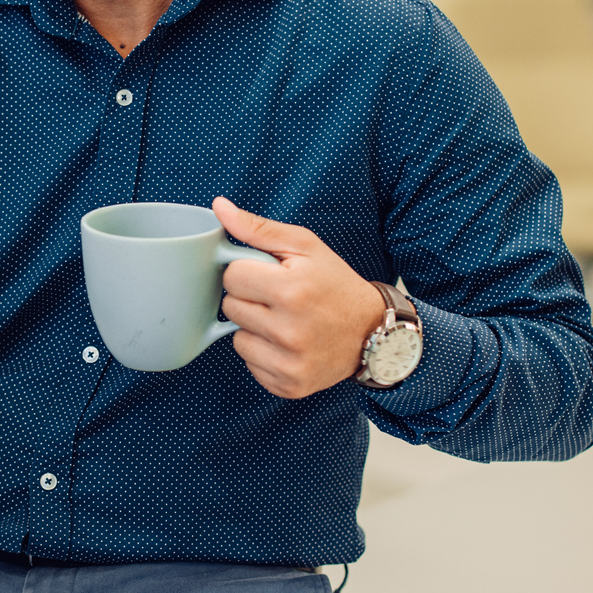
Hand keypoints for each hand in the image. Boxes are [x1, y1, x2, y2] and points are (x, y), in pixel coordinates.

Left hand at [212, 196, 389, 399]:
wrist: (374, 332)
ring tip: (285, 322)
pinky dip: (264, 354)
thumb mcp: (305, 247)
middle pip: (231, 308)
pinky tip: (288, 345)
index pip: (231, 277)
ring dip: (255, 329)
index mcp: (291, 290)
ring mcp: (289, 362)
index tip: (270, 276)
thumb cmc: (336, 284)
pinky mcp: (288, 385)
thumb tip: (219, 207)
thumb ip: (258, 228)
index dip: (248, 272)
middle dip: (250, 299)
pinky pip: (250, 365)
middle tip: (280, 299)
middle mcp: (289, 330)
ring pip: (237, 339)